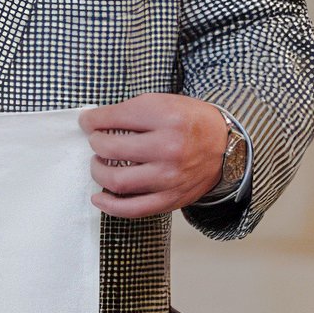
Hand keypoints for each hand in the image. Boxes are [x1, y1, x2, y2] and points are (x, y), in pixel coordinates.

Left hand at [80, 95, 231, 219]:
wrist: (226, 146)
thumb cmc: (190, 123)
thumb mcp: (163, 103)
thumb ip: (129, 111)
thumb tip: (92, 122)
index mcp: (166, 117)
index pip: (113, 118)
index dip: (91, 120)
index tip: (87, 122)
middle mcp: (169, 148)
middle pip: (110, 149)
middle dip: (95, 144)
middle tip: (96, 142)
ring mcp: (170, 177)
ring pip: (117, 181)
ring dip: (97, 172)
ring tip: (99, 164)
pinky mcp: (171, 198)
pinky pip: (132, 209)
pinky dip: (109, 205)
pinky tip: (99, 197)